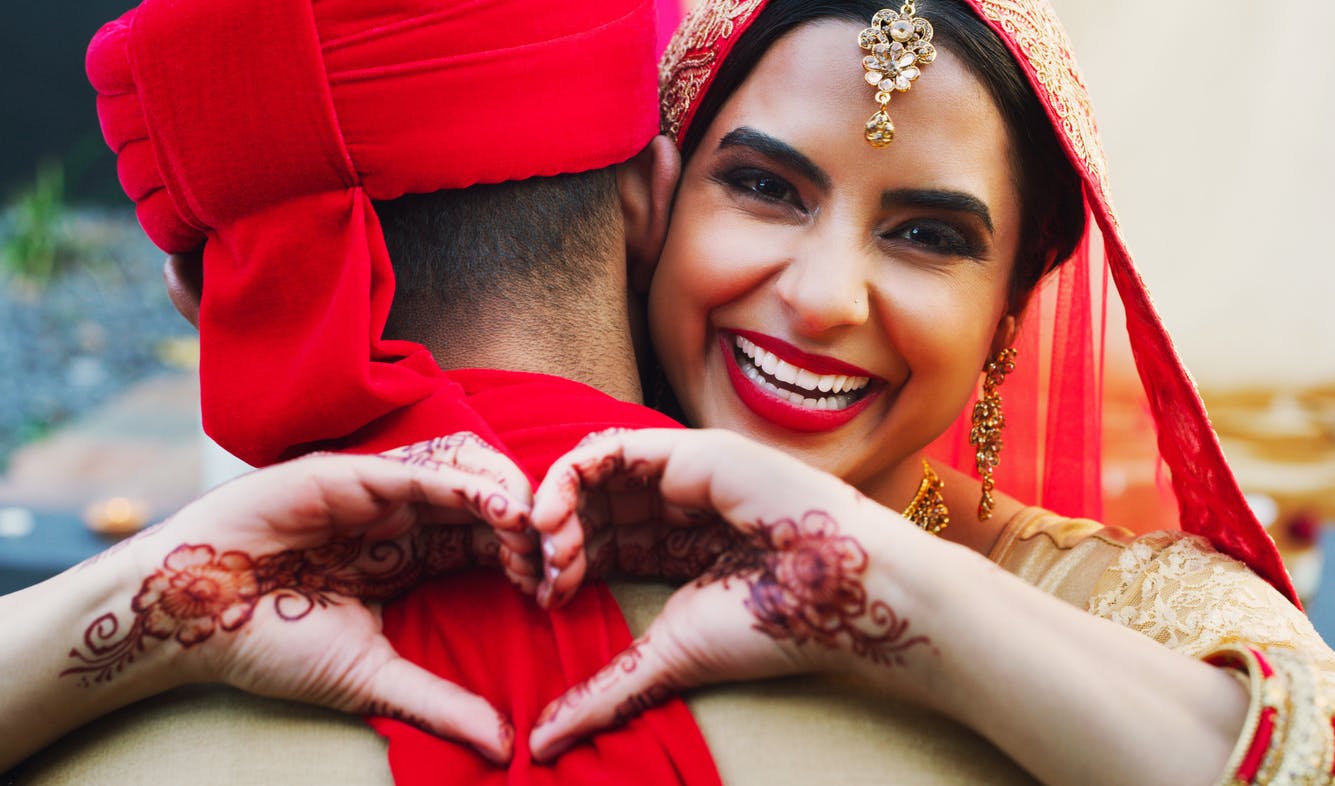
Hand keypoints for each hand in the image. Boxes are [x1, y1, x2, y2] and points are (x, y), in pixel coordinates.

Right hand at [62, 435, 532, 762]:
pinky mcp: (350, 474)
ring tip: (536, 533)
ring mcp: (378, 493)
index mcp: (410, 557)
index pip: (486, 547)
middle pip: (486, 507)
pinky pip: (420, 471)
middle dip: (529, 529)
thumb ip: (437, 702)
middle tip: (557, 561)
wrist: (188, 616)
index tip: (554, 595)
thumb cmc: (268, 644)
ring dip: (508, 498)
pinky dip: (464, 484)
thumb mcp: (370, 676)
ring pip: (464, 476)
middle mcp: (402, 519)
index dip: (525, 562)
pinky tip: (499, 507)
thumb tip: (503, 747)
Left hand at [527, 429, 939, 759]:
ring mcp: (685, 473)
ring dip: (558, 508)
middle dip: (554, 537)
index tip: (543, 598)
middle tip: (534, 574)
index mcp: (679, 546)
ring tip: (547, 551)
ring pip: (596, 474)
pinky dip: (572, 474)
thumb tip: (541, 745)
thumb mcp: (666, 659)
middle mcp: (679, 504)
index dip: (563, 563)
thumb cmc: (771, 628)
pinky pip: (615, 447)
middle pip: (593, 506)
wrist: (841, 594)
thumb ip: (604, 692)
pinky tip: (553, 513)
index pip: (601, 540)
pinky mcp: (692, 450)